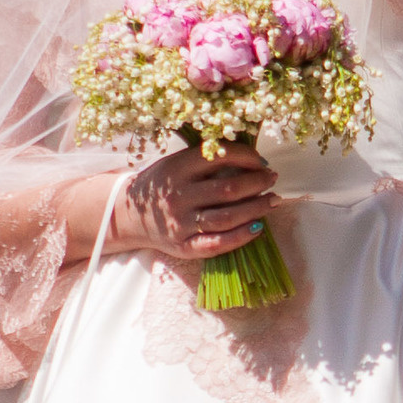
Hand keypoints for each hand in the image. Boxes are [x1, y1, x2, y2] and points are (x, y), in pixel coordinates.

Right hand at [111, 143, 280, 261]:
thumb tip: (251, 156)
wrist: (130, 216)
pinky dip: (242, 236)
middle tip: (272, 179)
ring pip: (227, 217)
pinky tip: (259, 227)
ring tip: (273, 200)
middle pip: (228, 189)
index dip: (247, 157)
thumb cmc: (162, 185)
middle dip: (257, 183)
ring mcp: (181, 223)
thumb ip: (206, 158)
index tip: (262, 160)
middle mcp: (178, 196)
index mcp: (177, 169)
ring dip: (256, 208)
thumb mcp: (176, 163)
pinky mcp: (184, 246)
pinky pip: (218, 243)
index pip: (219, 157)